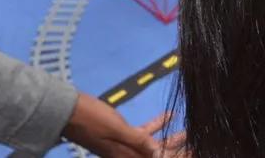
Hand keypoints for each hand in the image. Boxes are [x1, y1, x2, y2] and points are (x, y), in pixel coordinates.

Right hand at [63, 98, 186, 157]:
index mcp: (127, 157)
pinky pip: (143, 133)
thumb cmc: (92, 120)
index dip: (176, 157)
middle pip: (159, 157)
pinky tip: (170, 116)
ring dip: (171, 140)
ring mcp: (125, 146)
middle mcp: (128, 155)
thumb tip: (160, 153)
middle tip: (197, 143)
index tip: (195, 150)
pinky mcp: (121, 134)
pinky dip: (157, 126)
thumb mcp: (116, 130)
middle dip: (177, 151)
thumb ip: (139, 140)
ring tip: (189, 131)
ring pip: (154, 146)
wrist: (67, 112)